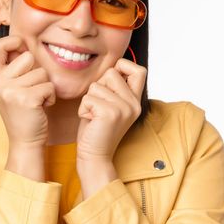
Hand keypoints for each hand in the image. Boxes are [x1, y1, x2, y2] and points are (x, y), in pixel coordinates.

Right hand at [0, 35, 55, 179]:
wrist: (25, 141)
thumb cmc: (24, 113)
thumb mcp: (12, 88)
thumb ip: (14, 68)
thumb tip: (23, 43)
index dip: (12, 42)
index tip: (23, 51)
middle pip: (28, 57)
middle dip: (37, 72)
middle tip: (33, 89)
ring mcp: (10, 91)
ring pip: (42, 73)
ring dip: (45, 86)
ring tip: (37, 100)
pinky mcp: (26, 99)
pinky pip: (49, 86)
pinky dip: (50, 96)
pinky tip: (42, 107)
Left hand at [76, 58, 146, 196]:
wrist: (94, 157)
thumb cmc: (97, 129)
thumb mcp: (110, 104)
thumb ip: (114, 87)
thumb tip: (112, 66)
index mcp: (136, 100)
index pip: (139, 70)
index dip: (123, 66)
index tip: (111, 81)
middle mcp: (134, 103)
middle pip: (111, 72)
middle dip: (98, 87)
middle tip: (98, 108)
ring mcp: (124, 108)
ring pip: (96, 85)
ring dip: (88, 99)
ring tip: (94, 116)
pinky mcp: (110, 113)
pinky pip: (88, 98)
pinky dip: (83, 109)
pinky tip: (90, 121)